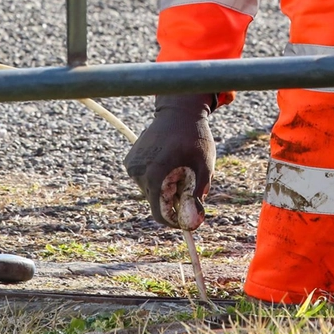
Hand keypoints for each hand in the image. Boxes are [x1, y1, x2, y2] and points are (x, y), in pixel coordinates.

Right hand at [124, 93, 216, 228]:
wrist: (179, 111)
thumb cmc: (194, 138)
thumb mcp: (203, 168)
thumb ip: (196, 197)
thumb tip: (192, 222)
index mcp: (155, 175)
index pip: (159, 213)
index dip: (175, 220)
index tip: (188, 218)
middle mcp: (138, 172)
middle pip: (156, 202)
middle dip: (173, 199)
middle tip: (189, 182)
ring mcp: (132, 166)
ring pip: (151, 191)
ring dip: (165, 187)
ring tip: (179, 167)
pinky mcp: (130, 160)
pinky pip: (145, 179)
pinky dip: (157, 177)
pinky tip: (168, 160)